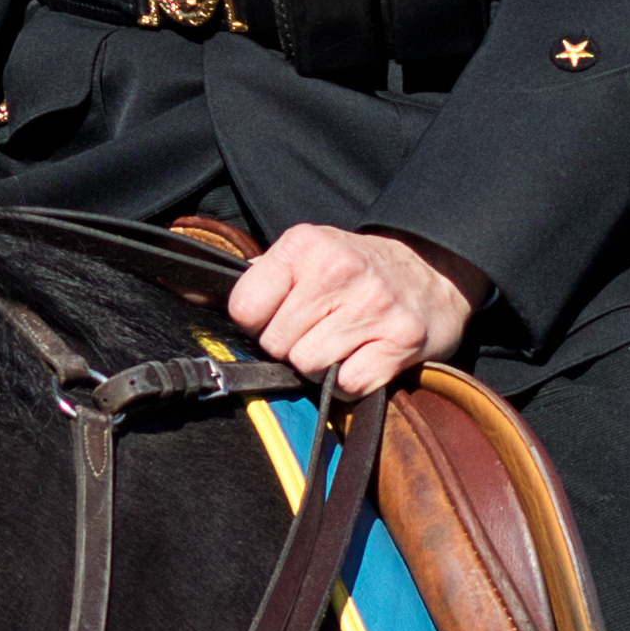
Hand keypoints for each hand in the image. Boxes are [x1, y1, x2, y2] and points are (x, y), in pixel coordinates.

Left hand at [225, 225, 486, 400]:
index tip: (277, 316)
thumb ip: (260, 276)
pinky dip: (351, 382)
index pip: (245, 308)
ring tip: (340, 342)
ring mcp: (373, 306)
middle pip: (276, 344)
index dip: (256, 322)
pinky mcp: (401, 341)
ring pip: (307, 366)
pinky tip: (362, 357)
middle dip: (289, 345)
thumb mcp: (306, 254)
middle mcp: (338, 271)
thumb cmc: (357, 269)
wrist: (434, 273)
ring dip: (319, 365)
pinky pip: (347, 385)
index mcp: (304, 245)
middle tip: (317, 329)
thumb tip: (194, 294)